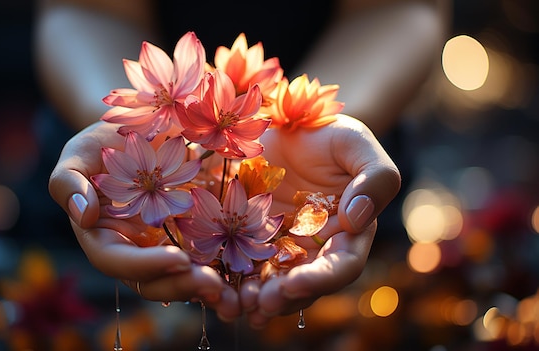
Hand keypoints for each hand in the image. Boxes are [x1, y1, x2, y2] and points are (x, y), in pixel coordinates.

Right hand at [48, 121, 240, 320]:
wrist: (141, 134)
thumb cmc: (102, 144)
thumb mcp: (78, 154)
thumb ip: (68, 182)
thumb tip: (83, 216)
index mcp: (101, 236)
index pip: (115, 261)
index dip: (145, 265)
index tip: (178, 260)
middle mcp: (132, 250)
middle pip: (151, 283)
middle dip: (180, 287)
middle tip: (212, 283)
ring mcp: (162, 246)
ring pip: (179, 279)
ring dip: (203, 285)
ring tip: (228, 287)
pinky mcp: (190, 237)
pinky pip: (204, 259)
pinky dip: (220, 269)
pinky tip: (240, 273)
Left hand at [239, 114, 400, 328]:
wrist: (289, 127)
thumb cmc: (331, 134)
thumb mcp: (357, 145)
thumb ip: (374, 178)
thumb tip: (356, 220)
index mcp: (348, 233)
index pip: (341, 266)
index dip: (321, 280)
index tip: (295, 284)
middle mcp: (314, 247)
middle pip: (302, 284)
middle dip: (282, 297)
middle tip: (261, 303)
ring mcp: (280, 244)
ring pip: (271, 281)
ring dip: (255, 297)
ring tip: (237, 303)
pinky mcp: (249, 236)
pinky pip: (241, 262)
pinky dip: (230, 277)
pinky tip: (216, 287)